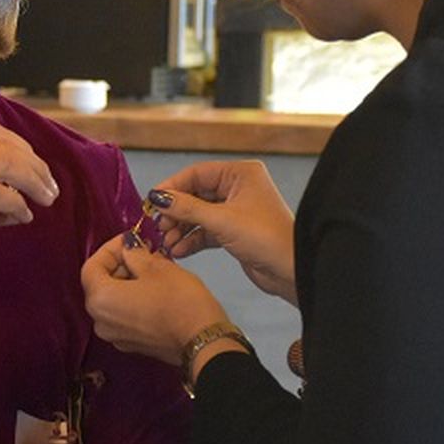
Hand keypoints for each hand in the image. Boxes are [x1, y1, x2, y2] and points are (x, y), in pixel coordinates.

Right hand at [0, 124, 59, 295]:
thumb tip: (18, 210)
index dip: (22, 148)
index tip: (37, 169)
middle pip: (7, 145)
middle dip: (36, 165)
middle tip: (50, 187)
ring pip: (7, 162)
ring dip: (34, 180)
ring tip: (46, 199)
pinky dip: (17, 204)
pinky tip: (23, 217)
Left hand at [82, 233, 230, 365]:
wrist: (203, 340)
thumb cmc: (179, 301)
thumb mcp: (157, 267)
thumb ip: (135, 254)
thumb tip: (128, 248)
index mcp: (100, 300)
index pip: (92, 266)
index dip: (110, 248)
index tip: (128, 239)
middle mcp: (100, 321)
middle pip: (101, 284)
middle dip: (120, 264)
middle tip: (143, 251)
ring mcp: (115, 336)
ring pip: (114, 300)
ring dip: (128, 280)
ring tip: (153, 267)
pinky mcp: (132, 344)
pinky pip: (124, 315)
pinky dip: (133, 299)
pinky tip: (155, 289)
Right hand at [146, 160, 295, 303]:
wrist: (291, 270)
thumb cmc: (266, 238)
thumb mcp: (221, 221)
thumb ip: (187, 208)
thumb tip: (159, 198)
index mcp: (241, 174)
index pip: (197, 173)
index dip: (172, 187)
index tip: (152, 201)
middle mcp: (239, 188)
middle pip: (196, 194)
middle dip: (176, 212)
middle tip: (158, 226)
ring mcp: (236, 210)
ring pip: (199, 214)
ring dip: (181, 229)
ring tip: (167, 243)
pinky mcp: (235, 231)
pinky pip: (206, 230)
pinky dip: (192, 239)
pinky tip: (179, 250)